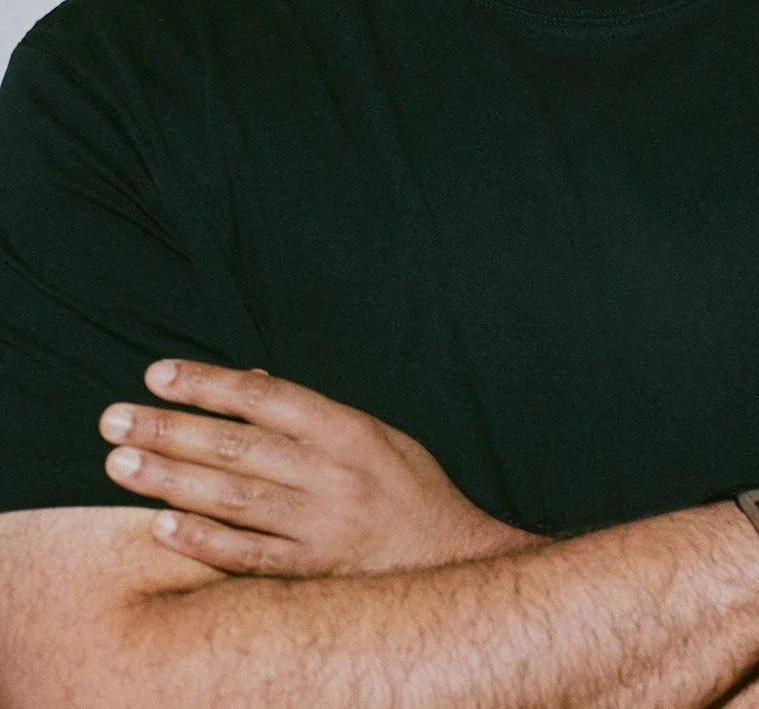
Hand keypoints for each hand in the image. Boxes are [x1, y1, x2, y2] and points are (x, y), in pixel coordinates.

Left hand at [99, 360, 537, 577]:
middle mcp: (332, 474)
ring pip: (234, 498)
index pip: (265, 396)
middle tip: (114, 418)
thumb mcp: (375, 435)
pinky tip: (161, 525)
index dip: (208, 383)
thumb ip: (314, 413)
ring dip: (171, 479)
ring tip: (120, 462)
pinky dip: (204, 540)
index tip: (157, 373)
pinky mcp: (315, 573)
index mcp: (348, 430)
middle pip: (237, 446)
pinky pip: (249, 557)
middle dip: (170, 428)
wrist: (456, 564)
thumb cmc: (409, 490)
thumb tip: (254, 379)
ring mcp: (322, 526)